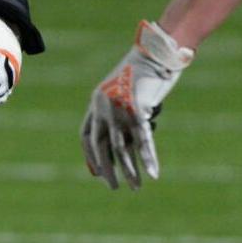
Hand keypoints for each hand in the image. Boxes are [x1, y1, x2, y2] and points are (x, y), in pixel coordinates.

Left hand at [82, 20, 194, 189]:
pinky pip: (143, 139)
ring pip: (121, 147)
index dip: (91, 156)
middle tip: (114, 188)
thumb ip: (120, 117)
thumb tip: (124, 146)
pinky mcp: (138, 109)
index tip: (97, 173)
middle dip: (107, 169)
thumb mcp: (124, 96)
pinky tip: (153, 173)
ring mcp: (119, 108)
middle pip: (101, 146)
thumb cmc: (142, 77)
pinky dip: (148, 158)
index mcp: (95, 103)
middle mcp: (102, 107)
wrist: (155, 54)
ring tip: (136, 187)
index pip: (86, 135)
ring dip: (129, 170)